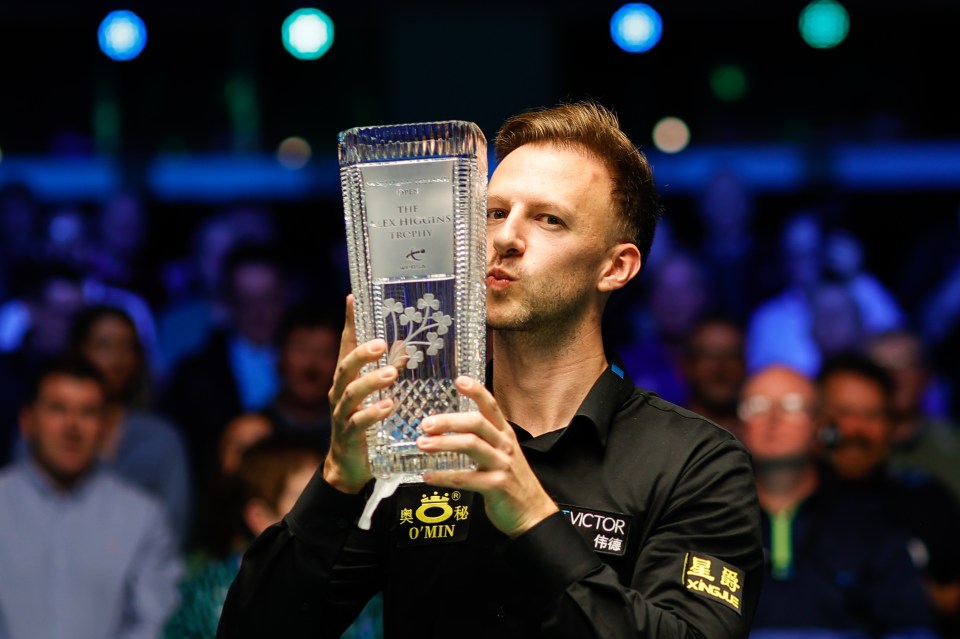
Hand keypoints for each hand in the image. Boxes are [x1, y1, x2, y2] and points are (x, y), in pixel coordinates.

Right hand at [324, 294, 397, 493]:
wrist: (350, 466)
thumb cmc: (366, 423)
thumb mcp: (375, 393)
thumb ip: (386, 370)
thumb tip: (406, 346)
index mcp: (346, 378)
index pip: (345, 345)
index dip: (350, 322)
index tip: (353, 297)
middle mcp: (339, 392)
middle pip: (345, 367)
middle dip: (361, 353)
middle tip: (382, 343)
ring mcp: (342, 414)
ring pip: (351, 393)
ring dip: (371, 382)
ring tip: (391, 374)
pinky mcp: (348, 436)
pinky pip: (358, 422)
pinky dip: (373, 413)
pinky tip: (388, 407)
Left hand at [416, 376, 558, 537]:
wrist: (533, 513)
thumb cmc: (512, 481)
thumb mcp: (503, 453)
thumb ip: (483, 439)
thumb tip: (451, 428)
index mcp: (504, 434)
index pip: (491, 406)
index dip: (476, 392)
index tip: (459, 381)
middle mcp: (504, 446)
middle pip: (477, 423)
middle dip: (449, 421)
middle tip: (426, 424)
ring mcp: (502, 465)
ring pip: (471, 446)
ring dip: (443, 444)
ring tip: (422, 445)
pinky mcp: (496, 486)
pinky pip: (466, 479)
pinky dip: (444, 477)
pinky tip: (428, 476)